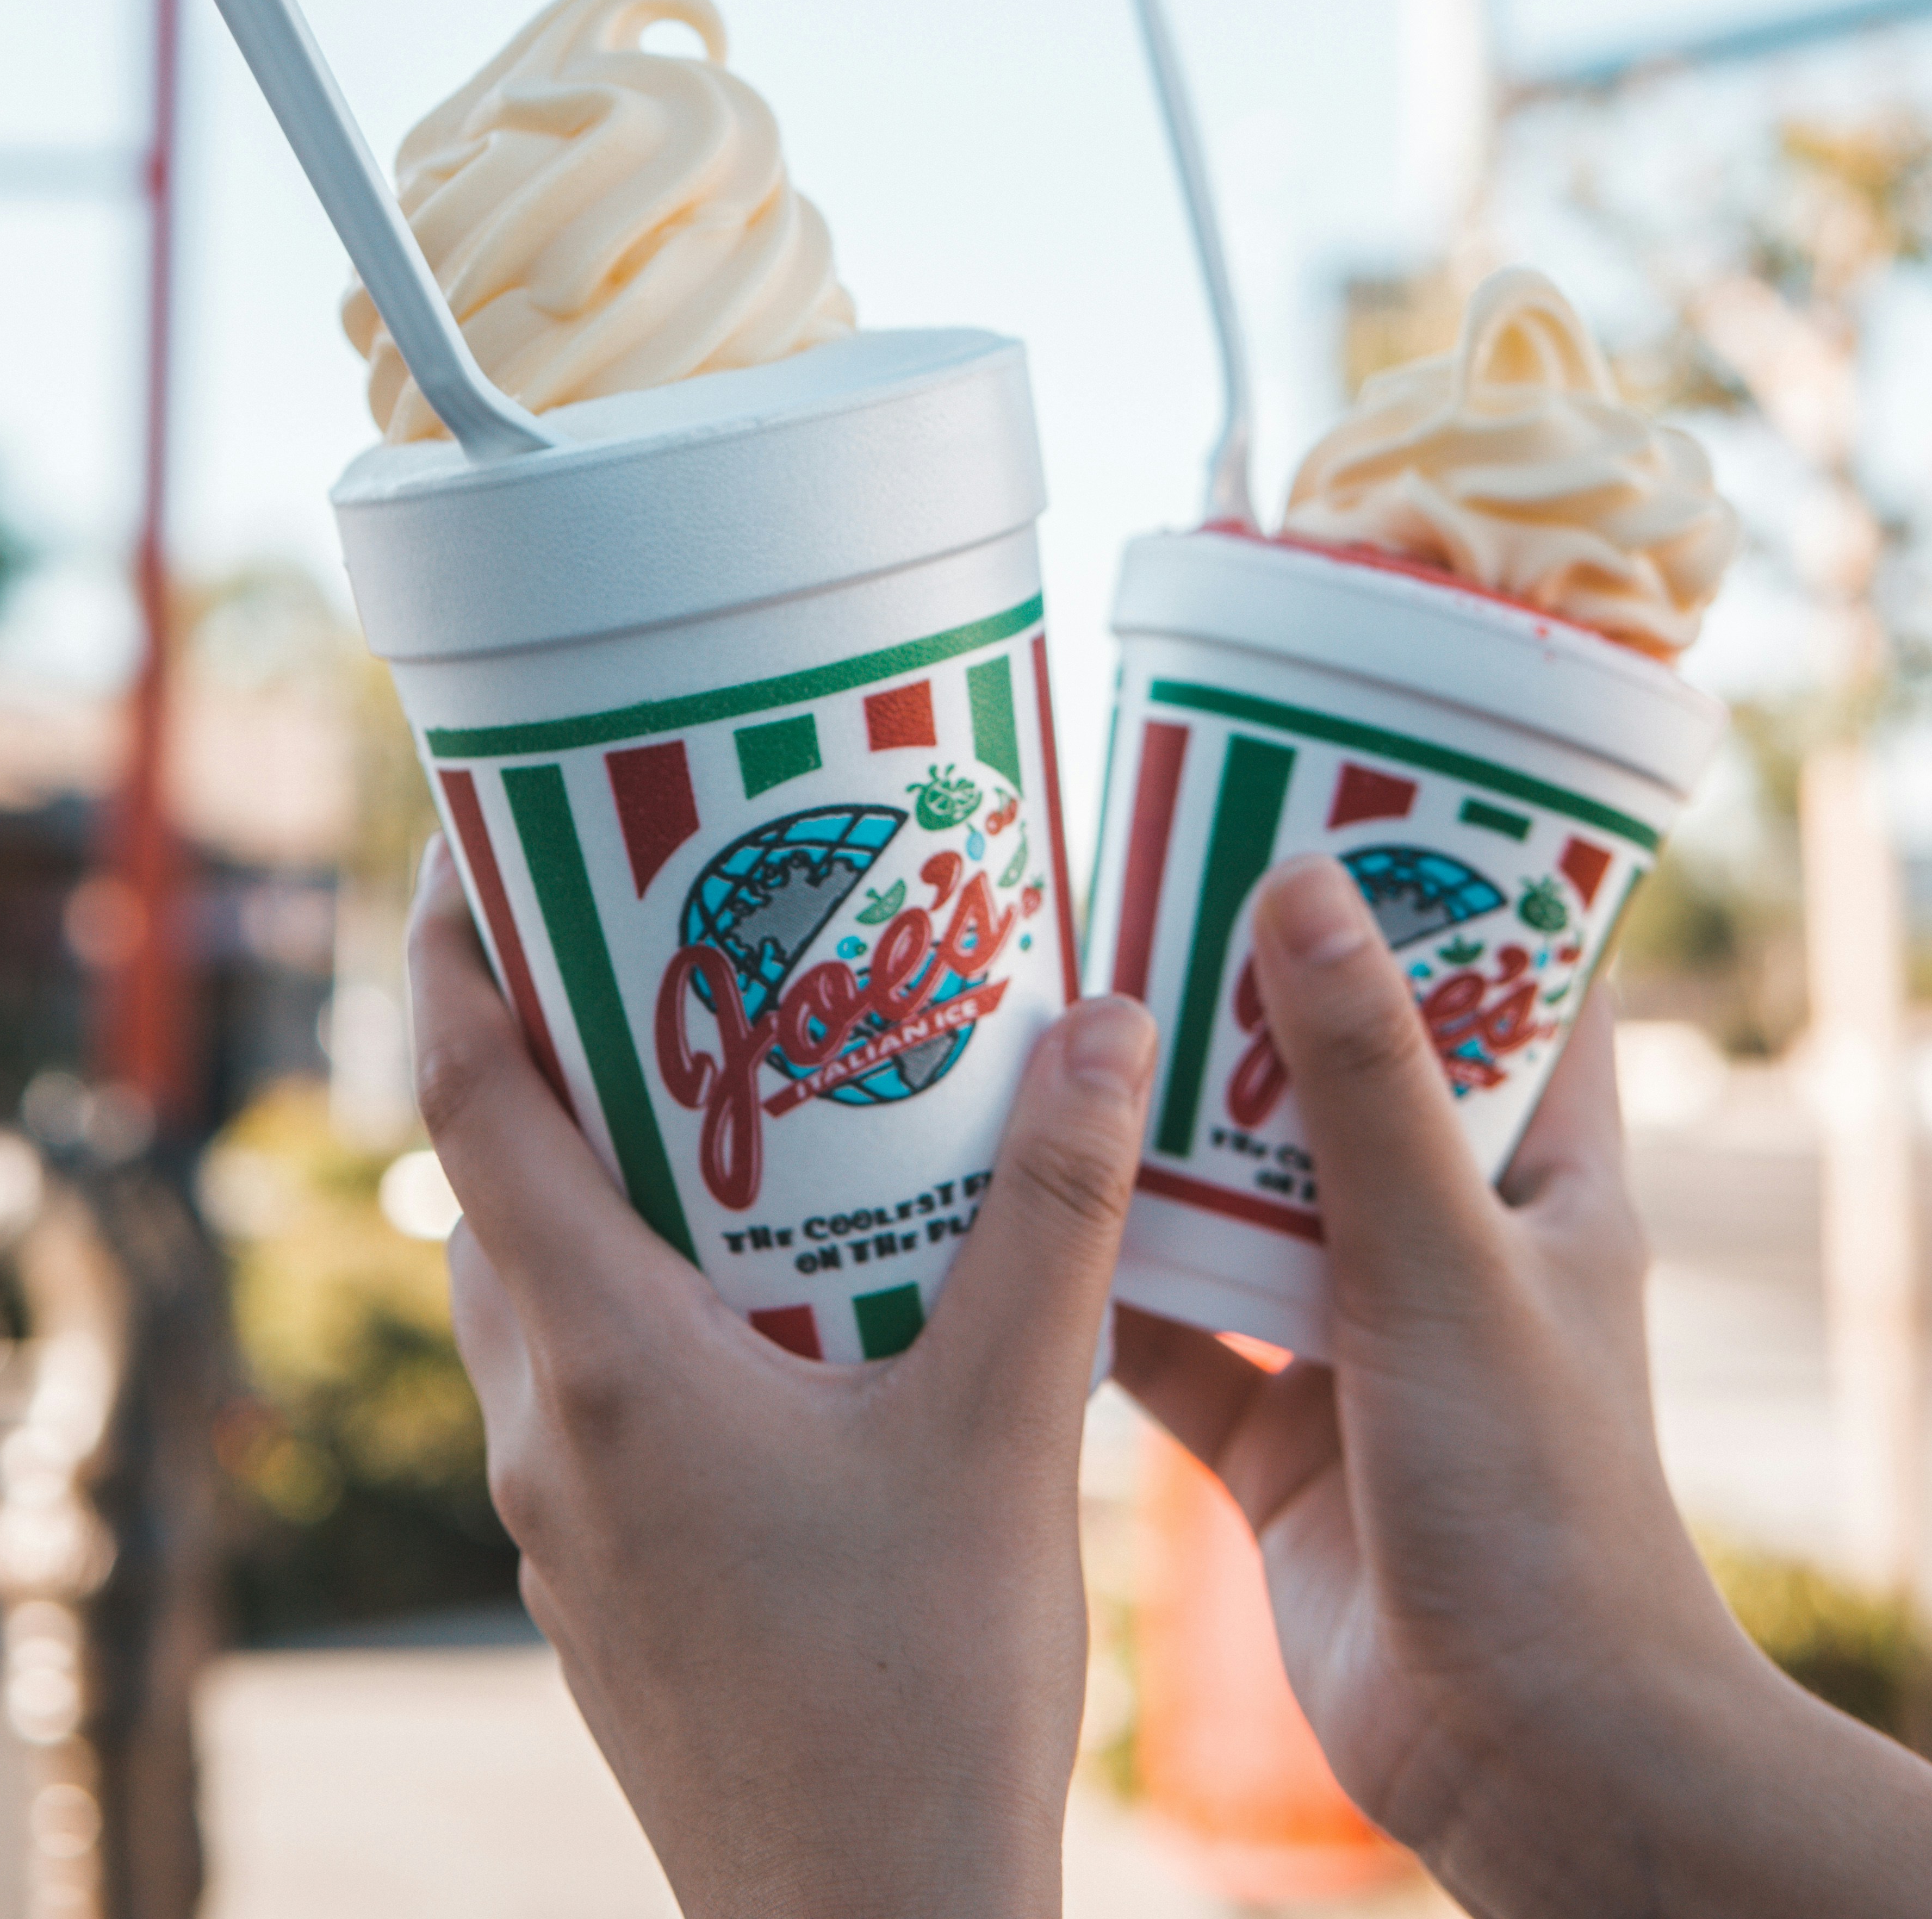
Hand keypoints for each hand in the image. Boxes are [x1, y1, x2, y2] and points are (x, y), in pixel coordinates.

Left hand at [408, 834, 1157, 1918]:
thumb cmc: (923, 1698)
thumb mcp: (1011, 1428)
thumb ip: (1056, 1214)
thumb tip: (1106, 1018)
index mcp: (601, 1362)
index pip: (465, 1101)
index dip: (457, 954)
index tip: (484, 841)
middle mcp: (545, 1428)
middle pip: (498, 1183)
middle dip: (555, 1047)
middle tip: (664, 942)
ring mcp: (564, 1518)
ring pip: (541, 1288)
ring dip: (606, 1178)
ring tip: (737, 1100)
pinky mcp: (610, 1579)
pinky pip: (589, 1381)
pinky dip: (645, 1289)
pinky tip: (779, 1293)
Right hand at [1117, 852, 1931, 1918]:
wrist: (1518, 1752)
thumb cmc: (1536, 1501)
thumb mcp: (1447, 1257)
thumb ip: (1363, 1083)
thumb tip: (1300, 881)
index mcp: (1539, 1176)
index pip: (1511, 982)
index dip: (1439, 879)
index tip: (1332, 781)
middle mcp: (1446, 1237)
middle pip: (1340, 1070)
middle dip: (1244, 988)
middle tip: (1129, 875)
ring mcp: (1354, 1330)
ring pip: (1236, 1189)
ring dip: (1152, 1124)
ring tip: (1037, 1011)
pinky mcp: (1272, 1424)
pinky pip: (1167, 1319)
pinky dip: (1093, 1272)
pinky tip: (995, 1201)